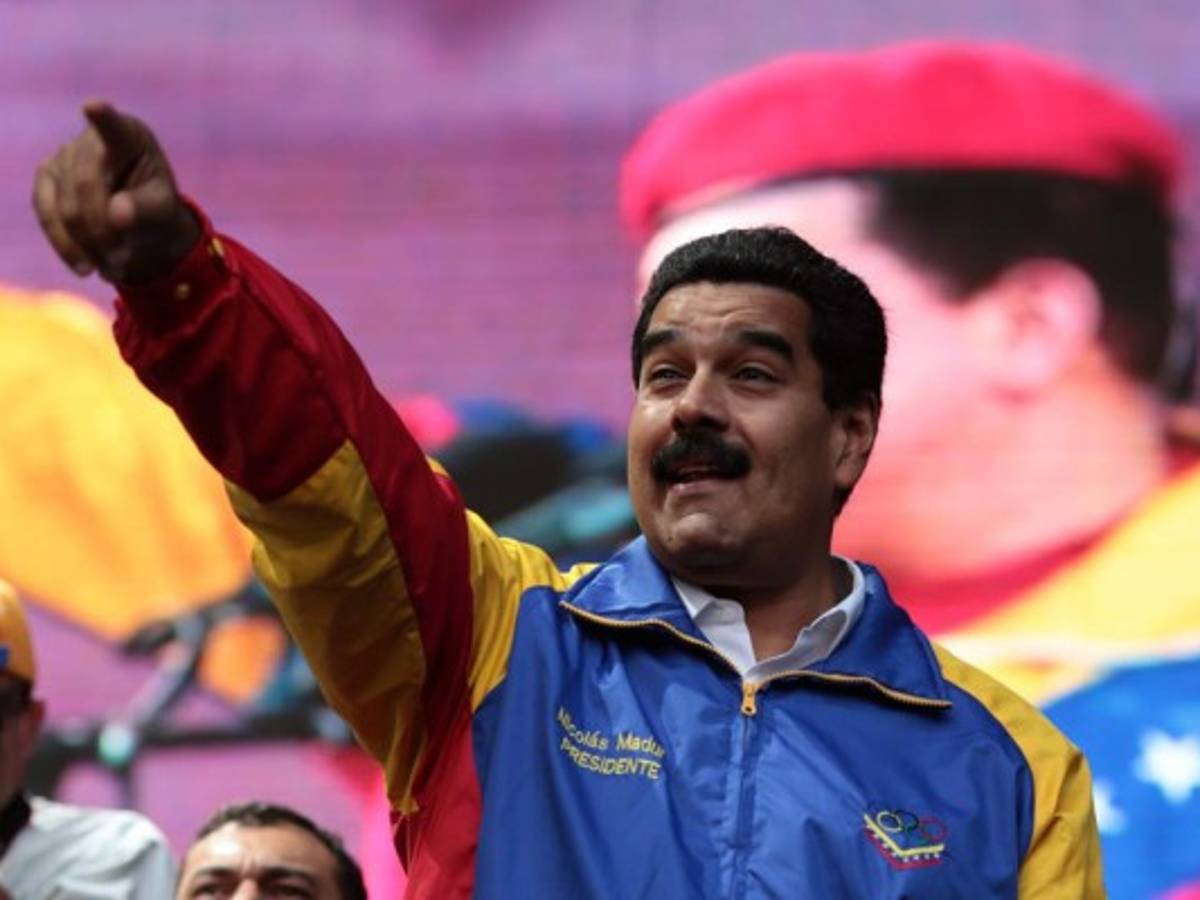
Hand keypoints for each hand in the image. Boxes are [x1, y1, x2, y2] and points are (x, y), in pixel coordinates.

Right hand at [32, 101, 200, 284]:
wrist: (137, 223)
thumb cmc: (156, 209)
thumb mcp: (163, 211)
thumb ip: (146, 210)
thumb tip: (116, 215)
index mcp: (130, 136)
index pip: (113, 127)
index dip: (103, 118)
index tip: (94, 108)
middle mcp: (90, 139)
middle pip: (86, 187)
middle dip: (102, 232)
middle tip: (122, 265)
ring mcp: (63, 156)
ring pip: (64, 207)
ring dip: (88, 245)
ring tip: (115, 269)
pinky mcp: (45, 178)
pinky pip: (46, 214)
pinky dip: (65, 245)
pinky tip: (84, 267)